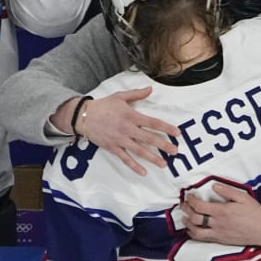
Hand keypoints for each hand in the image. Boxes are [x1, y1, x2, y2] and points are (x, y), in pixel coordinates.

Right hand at [54, 88, 177, 174]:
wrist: (83, 116)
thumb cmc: (103, 106)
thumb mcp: (120, 96)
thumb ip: (136, 94)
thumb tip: (150, 89)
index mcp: (131, 116)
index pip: (153, 123)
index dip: (166, 128)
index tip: (176, 133)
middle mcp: (128, 129)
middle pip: (149, 139)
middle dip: (163, 145)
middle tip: (175, 151)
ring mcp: (120, 140)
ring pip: (139, 151)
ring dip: (152, 158)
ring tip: (163, 164)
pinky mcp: (113, 148)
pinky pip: (125, 159)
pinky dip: (134, 166)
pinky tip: (143, 172)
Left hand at [182, 182, 260, 247]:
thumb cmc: (255, 213)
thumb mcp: (243, 197)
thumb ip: (227, 191)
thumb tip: (214, 186)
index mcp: (222, 212)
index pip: (199, 206)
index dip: (191, 200)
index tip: (189, 195)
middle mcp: (218, 224)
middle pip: (195, 219)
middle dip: (186, 210)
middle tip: (183, 204)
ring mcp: (219, 234)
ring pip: (196, 232)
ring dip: (187, 224)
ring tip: (184, 218)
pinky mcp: (222, 241)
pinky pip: (204, 239)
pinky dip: (195, 234)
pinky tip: (193, 230)